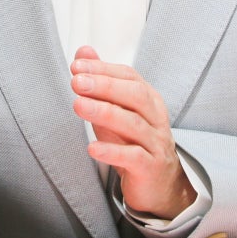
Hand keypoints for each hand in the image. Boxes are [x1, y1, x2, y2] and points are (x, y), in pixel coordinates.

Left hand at [69, 45, 195, 218]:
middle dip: (105, 86)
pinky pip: (134, 157)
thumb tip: (84, 51)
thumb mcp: (116, 109)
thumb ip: (101, 81)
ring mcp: (155, 143)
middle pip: (135, 95)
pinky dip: (112, 152)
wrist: (159, 185)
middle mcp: (155, 118)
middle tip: (77, 82)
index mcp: (149, 99)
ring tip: (78, 106)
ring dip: (104, 112)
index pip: (129, 77)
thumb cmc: (133, 142)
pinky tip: (92, 148)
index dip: (103, 69)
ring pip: (133, 124)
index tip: (77, 66)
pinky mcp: (150, 168)